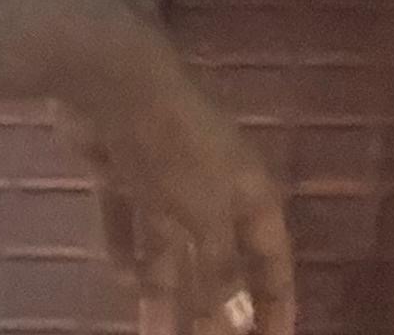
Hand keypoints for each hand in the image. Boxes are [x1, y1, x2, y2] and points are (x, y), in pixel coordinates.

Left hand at [76, 41, 298, 334]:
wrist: (117, 82)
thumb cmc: (178, 149)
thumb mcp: (207, 217)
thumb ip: (219, 271)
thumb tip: (234, 320)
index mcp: (250, 193)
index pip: (273, 258)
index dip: (276, 302)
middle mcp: (215, 187)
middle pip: (220, 259)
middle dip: (215, 307)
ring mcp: (167, 177)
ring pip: (170, 247)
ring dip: (164, 292)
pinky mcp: (124, 170)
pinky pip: (128, 220)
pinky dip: (125, 248)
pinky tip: (120, 279)